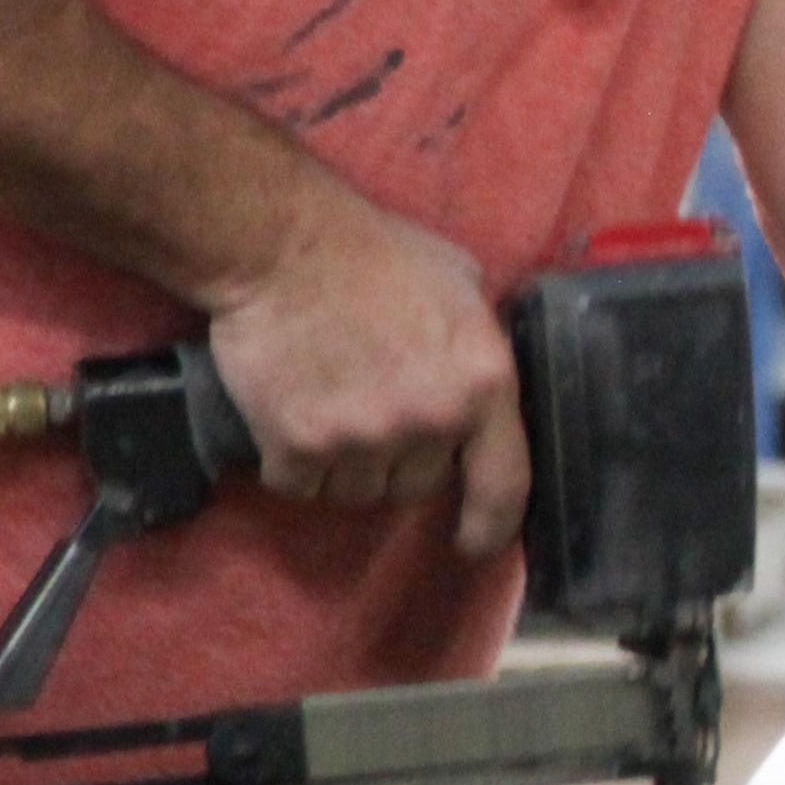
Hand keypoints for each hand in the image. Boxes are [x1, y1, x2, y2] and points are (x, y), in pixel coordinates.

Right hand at [205, 181, 527, 552]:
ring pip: (356, 493)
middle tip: (371, 414)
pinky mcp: (297, 447)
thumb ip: (477, 347)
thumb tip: (478, 385)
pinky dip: (291, 465)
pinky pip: (300, 487)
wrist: (280, 245)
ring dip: (344, 468)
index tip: (474, 540)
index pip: (505, 486)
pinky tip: (288, 419)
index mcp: (483, 384)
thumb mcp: (460, 287)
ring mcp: (362, 439)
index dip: (491, 525)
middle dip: (397, 463)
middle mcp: (429, 422)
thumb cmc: (373, 253)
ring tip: (329, 409)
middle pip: (415, 488)